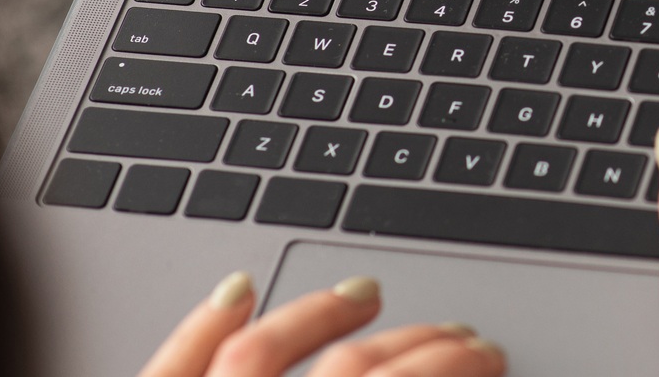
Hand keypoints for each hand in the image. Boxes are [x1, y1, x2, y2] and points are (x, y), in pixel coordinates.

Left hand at [138, 273, 504, 376]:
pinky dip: (202, 325)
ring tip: (364, 293)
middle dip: (416, 345)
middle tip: (460, 337)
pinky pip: (170, 369)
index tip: (488, 356)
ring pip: (259, 353)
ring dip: (319, 316)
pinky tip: (237, 290)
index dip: (453, 366)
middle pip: (348, 368)